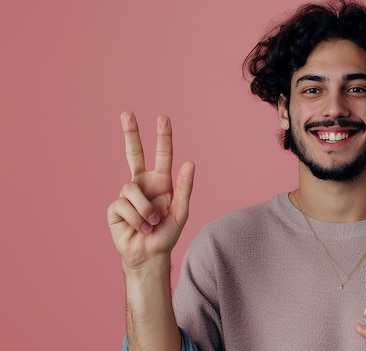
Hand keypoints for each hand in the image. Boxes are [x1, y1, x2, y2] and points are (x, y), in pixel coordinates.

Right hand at [107, 111, 194, 269]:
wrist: (149, 255)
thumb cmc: (166, 234)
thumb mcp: (181, 213)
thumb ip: (185, 188)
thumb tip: (189, 162)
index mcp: (161, 182)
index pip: (162, 155)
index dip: (163, 137)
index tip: (162, 118)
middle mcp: (143, 184)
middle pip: (134, 154)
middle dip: (131, 133)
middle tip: (127, 113)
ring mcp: (127, 194)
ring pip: (132, 189)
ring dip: (145, 210)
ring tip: (151, 224)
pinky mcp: (115, 207)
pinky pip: (124, 204)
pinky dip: (135, 218)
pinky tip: (138, 228)